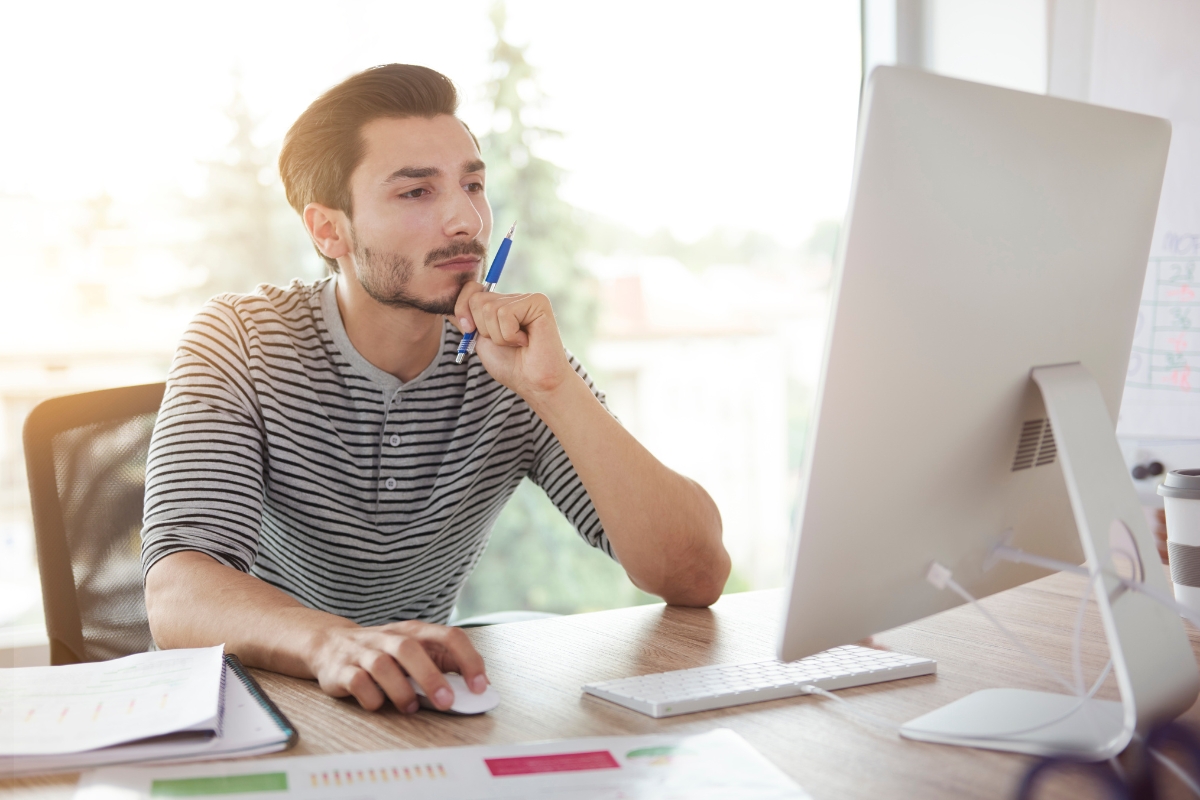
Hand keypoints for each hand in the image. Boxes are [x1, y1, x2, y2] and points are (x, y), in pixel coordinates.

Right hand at [307, 620, 487, 711]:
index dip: (468, 660)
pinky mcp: (342, 670)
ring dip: (400, 690)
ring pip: (382, 665)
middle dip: (431, 676)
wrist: (329, 644)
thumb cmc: (383, 652)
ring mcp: (364, 653)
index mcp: (414, 631)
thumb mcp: (415, 650)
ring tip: (411, 708)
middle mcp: (389, 638)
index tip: (480, 686)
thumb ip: (442, 663)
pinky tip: (378, 704)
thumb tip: (475, 686)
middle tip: (447, 702)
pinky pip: (357, 682)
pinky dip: (370, 697)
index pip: (449, 636)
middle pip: (411, 649)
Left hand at [454, 283, 573, 399]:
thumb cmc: (510, 365)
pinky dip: (510, 335)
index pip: (470, 289)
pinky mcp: (538, 302)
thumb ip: (465, 319)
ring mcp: (526, 298)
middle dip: (483, 329)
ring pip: (489, 308)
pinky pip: (505, 314)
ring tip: (516, 343)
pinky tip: (526, 341)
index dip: (463, 310)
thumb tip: (445, 303)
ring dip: (498, 335)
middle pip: (477, 300)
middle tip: (504, 342)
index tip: (471, 332)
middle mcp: (513, 297)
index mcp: (499, 303)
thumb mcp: (478, 339)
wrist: (533, 382)